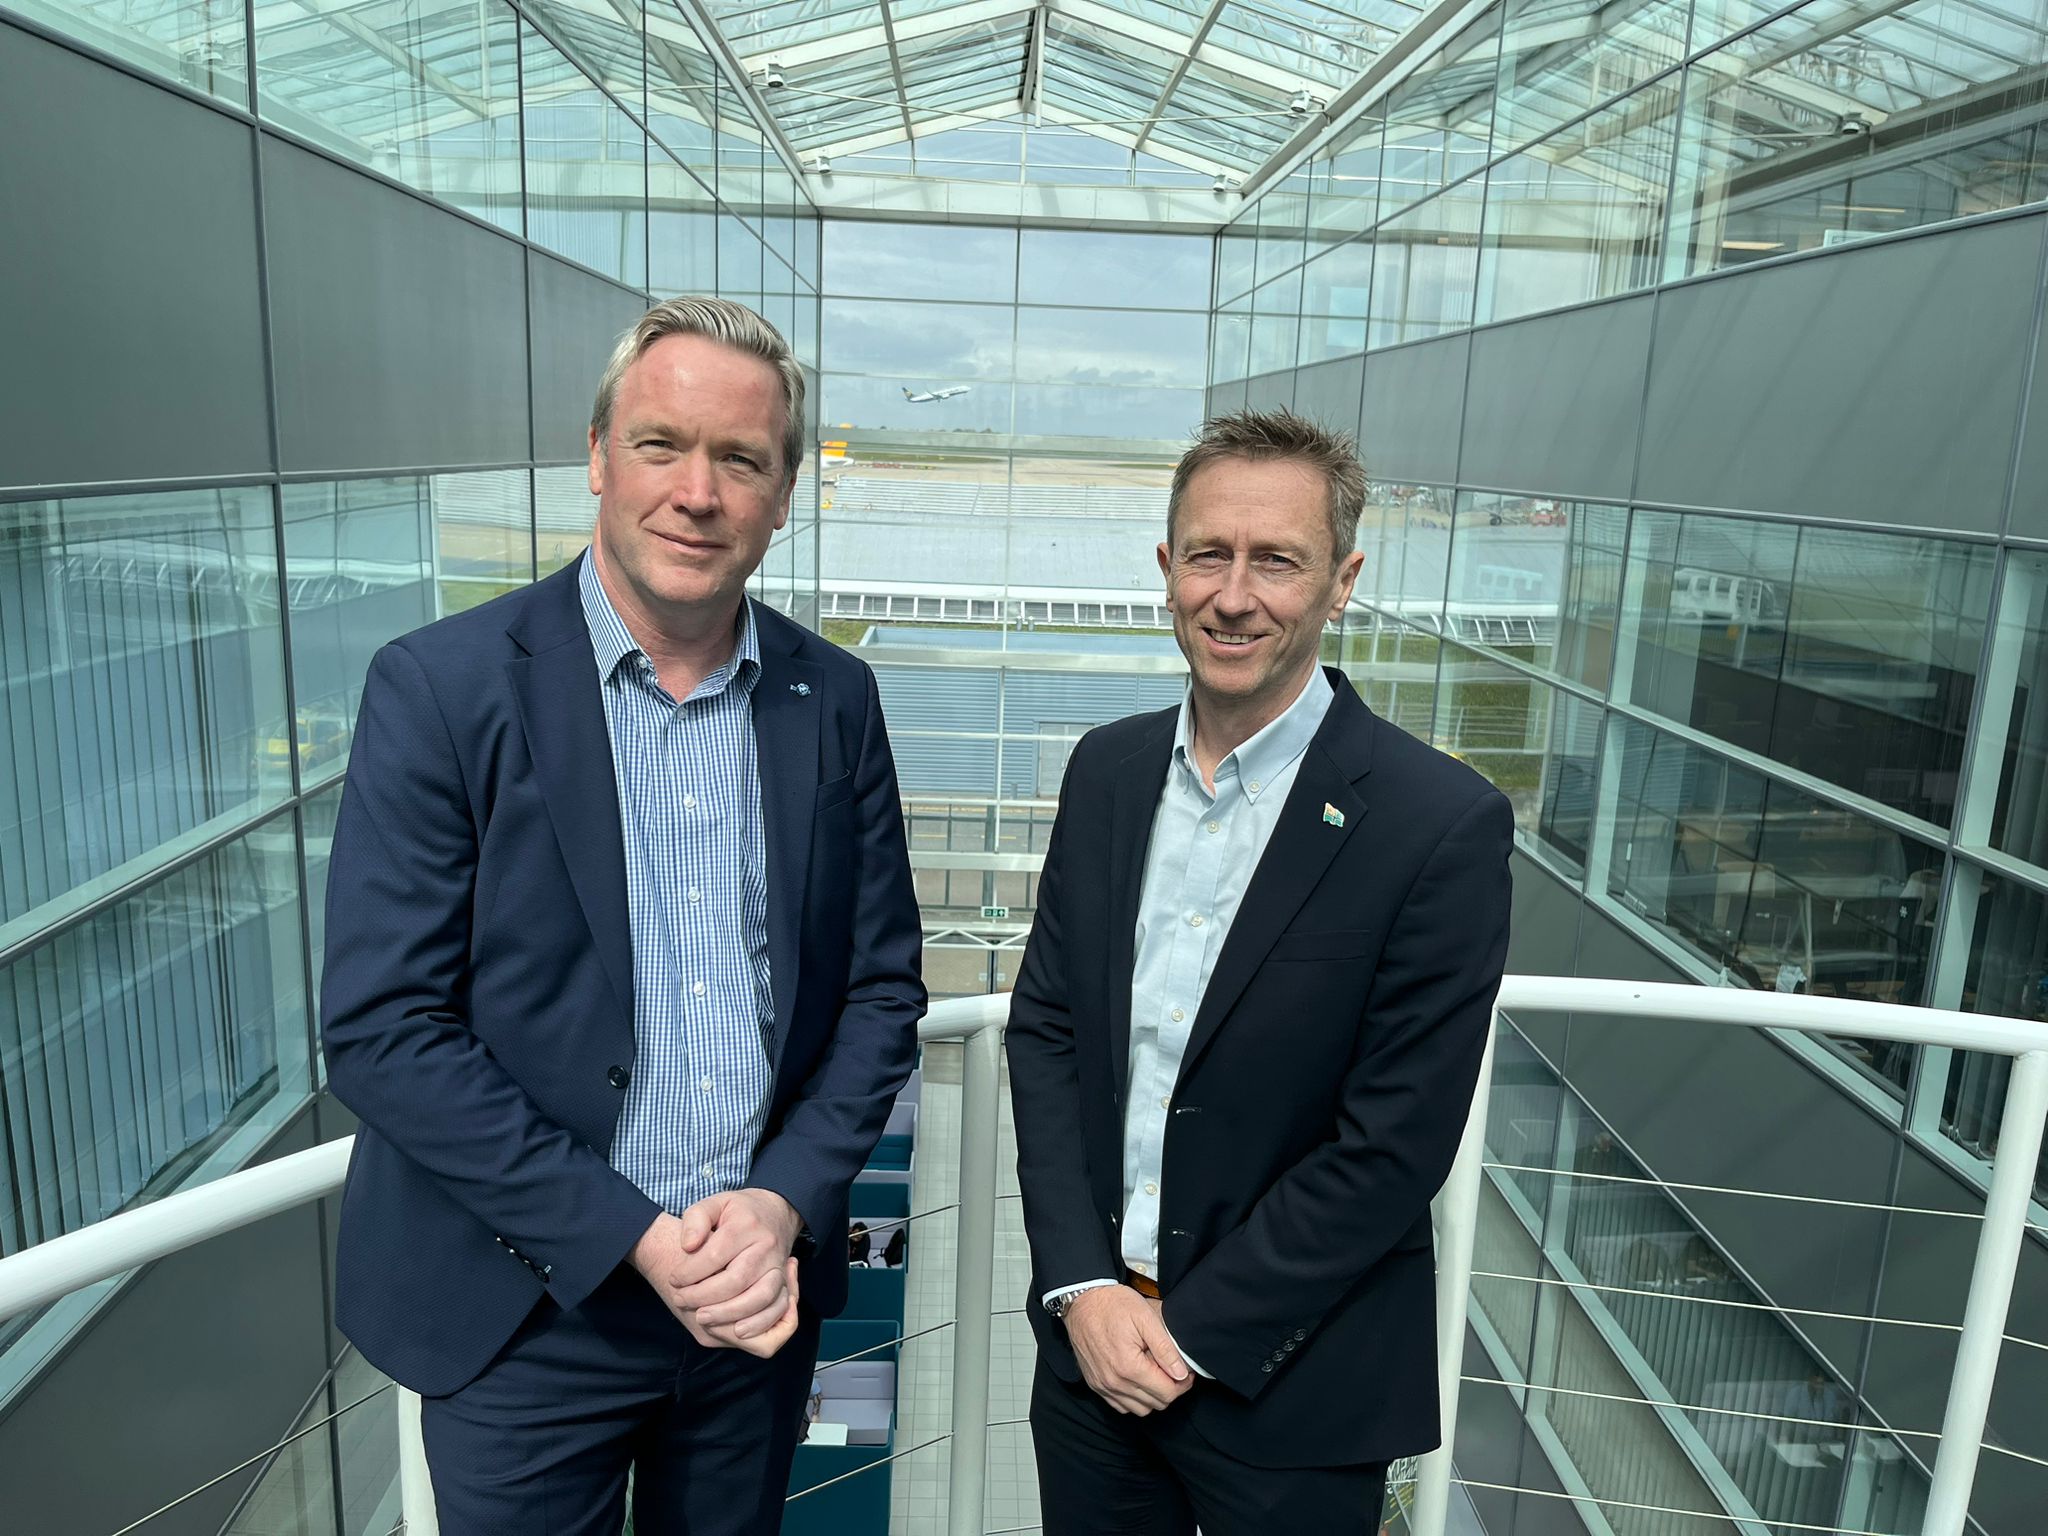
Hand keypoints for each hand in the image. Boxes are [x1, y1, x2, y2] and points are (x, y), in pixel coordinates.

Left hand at [629, 1196, 804, 1358]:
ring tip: (702, 1318)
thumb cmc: (739, 1211)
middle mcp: (766, 1246)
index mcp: (746, 1225)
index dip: (690, 1272)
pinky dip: (757, 1323)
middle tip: (681, 1301)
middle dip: (704, 1296)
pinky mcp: (784, 1282)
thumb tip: (687, 1245)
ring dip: (728, 1314)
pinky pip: (776, 1308)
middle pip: (736, 1279)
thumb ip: (696, 1219)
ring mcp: (777, 1266)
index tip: (674, 1280)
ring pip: (758, 1297)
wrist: (777, 1212)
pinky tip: (736, 1330)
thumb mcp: (714, 1203)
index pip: (715, 1254)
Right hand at [1062, 1287, 1190, 1415]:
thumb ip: (1165, 1349)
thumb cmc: (1113, 1305)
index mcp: (1129, 1367)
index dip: (1182, 1384)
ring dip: (1152, 1396)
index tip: (1186, 1372)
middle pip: (1155, 1404)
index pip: (1167, 1393)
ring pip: (1139, 1409)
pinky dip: (1134, 1399)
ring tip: (1154, 1373)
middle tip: (1171, 1369)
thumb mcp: (1146, 1317)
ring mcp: (1102, 1386)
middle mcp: (1114, 1382)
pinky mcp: (1095, 1385)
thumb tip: (1181, 1373)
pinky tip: (1137, 1379)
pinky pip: (1121, 1405)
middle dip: (1170, 1389)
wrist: (1082, 1300)